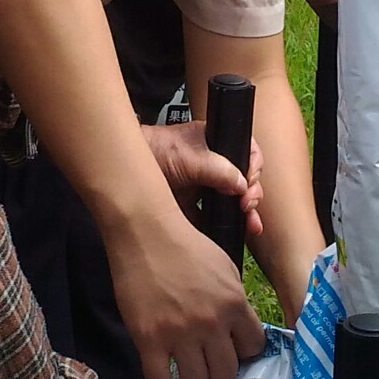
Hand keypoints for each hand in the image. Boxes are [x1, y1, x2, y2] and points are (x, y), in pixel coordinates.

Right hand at [106, 213, 266, 378]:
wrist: (146, 233)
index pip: (254, 347)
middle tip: (209, 363)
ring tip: (187, 371)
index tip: (233, 349)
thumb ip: (235, 301)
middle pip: (226, 372)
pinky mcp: (148, 340)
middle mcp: (211, 323)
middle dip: (220, 370)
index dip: (244, 351)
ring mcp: (179, 334)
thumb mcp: (226, 268)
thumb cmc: (187, 246)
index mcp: (234, 304)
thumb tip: (240, 332)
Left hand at [140, 119, 264, 241]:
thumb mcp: (188, 157)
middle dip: (253, 195)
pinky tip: (236, 235)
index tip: (250, 182)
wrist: (123, 170)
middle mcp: (215, 164)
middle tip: (248, 206)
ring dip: (246, 215)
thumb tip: (243, 186)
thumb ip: (218, 170)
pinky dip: (226, 228)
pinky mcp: (194, 208)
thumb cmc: (155, 152)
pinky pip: (215, 220)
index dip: (254, 167)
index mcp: (217, 144)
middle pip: (245, 180)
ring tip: (251, 226)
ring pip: (234, 202)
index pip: (247, 152)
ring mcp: (204, 187)